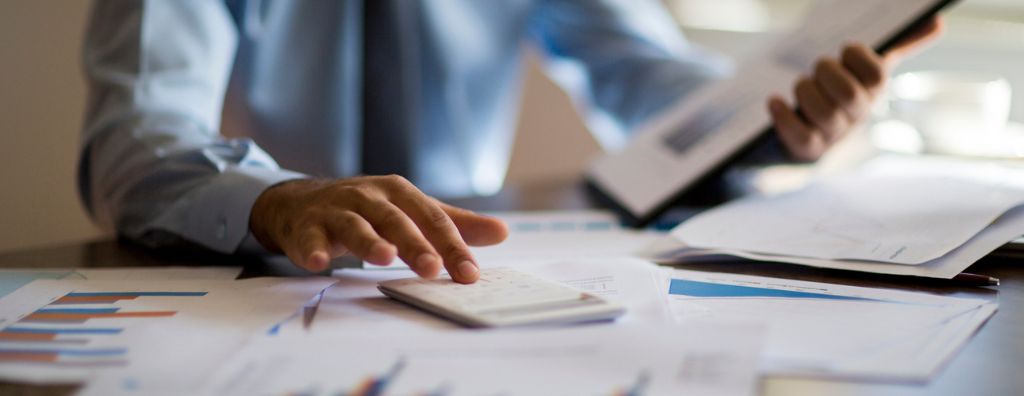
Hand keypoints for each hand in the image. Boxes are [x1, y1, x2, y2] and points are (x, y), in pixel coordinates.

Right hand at [248, 175, 508, 282]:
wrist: (301, 201)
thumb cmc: (366, 209)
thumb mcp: (410, 211)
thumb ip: (453, 223)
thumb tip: (502, 232)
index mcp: (399, 192)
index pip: (432, 219)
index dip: (452, 246)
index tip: (470, 274)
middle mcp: (368, 196)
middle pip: (396, 220)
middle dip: (415, 244)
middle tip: (432, 269)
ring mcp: (336, 209)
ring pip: (355, 225)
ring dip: (369, 241)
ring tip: (384, 259)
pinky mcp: (306, 226)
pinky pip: (309, 238)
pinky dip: (313, 249)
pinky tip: (319, 264)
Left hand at [768, 16, 943, 160]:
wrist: (811, 136)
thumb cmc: (839, 92)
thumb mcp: (865, 69)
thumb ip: (898, 46)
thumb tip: (937, 23)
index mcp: (873, 91)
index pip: (877, 75)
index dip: (859, 57)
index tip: (845, 49)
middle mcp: (857, 114)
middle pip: (849, 96)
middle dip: (827, 74)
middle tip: (817, 67)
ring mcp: (834, 134)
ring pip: (824, 115)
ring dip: (805, 93)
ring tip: (800, 85)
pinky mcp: (809, 148)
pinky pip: (800, 137)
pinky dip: (784, 117)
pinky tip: (774, 102)